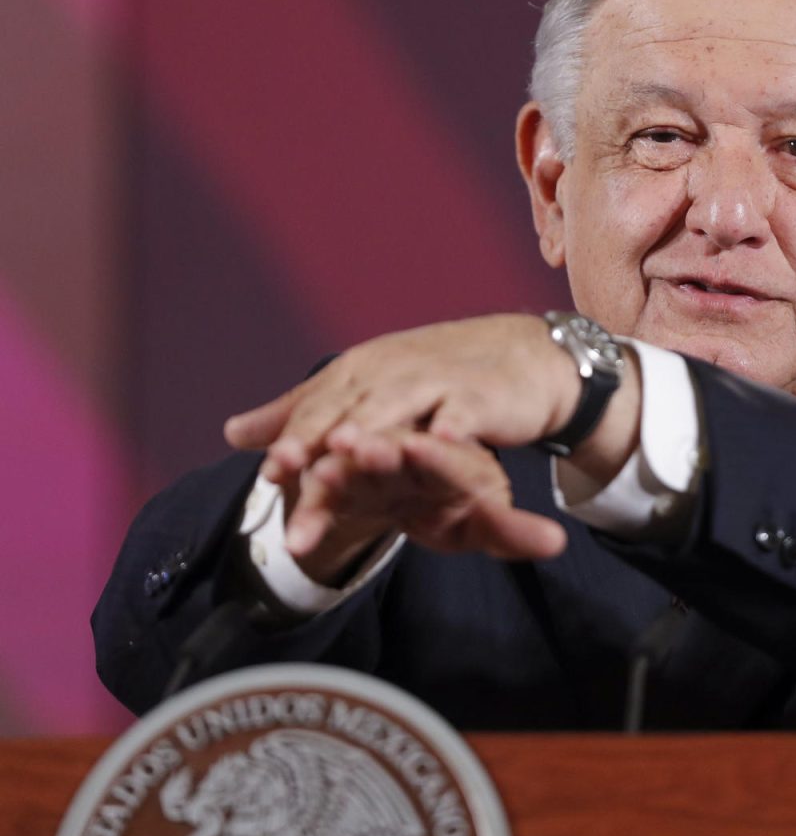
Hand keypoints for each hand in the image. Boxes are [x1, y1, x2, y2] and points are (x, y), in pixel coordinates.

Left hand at [224, 312, 638, 573]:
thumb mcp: (367, 393)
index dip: (291, 441)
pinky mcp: (480, 395)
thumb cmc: (438, 381)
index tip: (266, 478)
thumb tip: (232, 432)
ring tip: (343, 460)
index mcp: (359, 374)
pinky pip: (462, 411)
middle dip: (316, 448)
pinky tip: (440, 445)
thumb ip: (304, 413)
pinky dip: (451, 425)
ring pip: (395, 412)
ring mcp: (435, 382)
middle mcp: (391, 374)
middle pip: (347, 418)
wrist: (522, 358)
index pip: (317, 413)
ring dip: (371, 433)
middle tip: (286, 477)